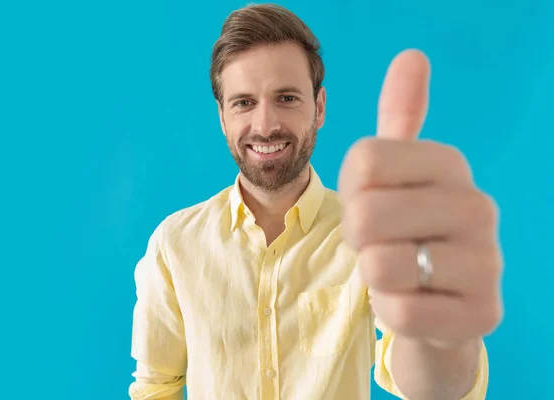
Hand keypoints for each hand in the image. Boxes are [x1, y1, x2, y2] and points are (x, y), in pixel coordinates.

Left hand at [338, 50, 502, 347]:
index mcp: (451, 165)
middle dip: (358, 237)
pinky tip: (414, 302)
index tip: (370, 203)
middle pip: (365, 213)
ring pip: (380, 265)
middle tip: (382, 243)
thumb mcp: (399, 174)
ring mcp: (487, 264)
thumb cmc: (407, 231)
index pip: (363, 160)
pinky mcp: (482, 315)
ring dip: (374, 275)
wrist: (441, 303)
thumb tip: (411, 56)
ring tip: (401, 272)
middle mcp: (478, 207)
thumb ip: (400, 117)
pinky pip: (398, 312)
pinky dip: (391, 310)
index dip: (350, 191)